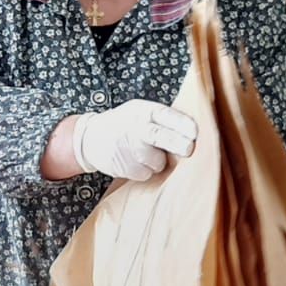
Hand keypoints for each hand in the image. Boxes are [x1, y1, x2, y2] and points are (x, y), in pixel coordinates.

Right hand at [72, 100, 197, 180]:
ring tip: (147, 152)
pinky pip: (146, 174)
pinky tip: (136, 161)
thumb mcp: (140, 111)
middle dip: (178, 144)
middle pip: (159, 137)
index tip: (195, 133)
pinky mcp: (124, 167)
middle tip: (189, 150)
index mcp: (143, 111)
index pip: (165, 115)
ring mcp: (128, 149)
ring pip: (157, 161)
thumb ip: (162, 121)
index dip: (182, 124)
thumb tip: (193, 136)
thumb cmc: (125, 124)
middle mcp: (135, 128)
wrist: (90, 138)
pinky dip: (146, 170)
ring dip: (158, 161)